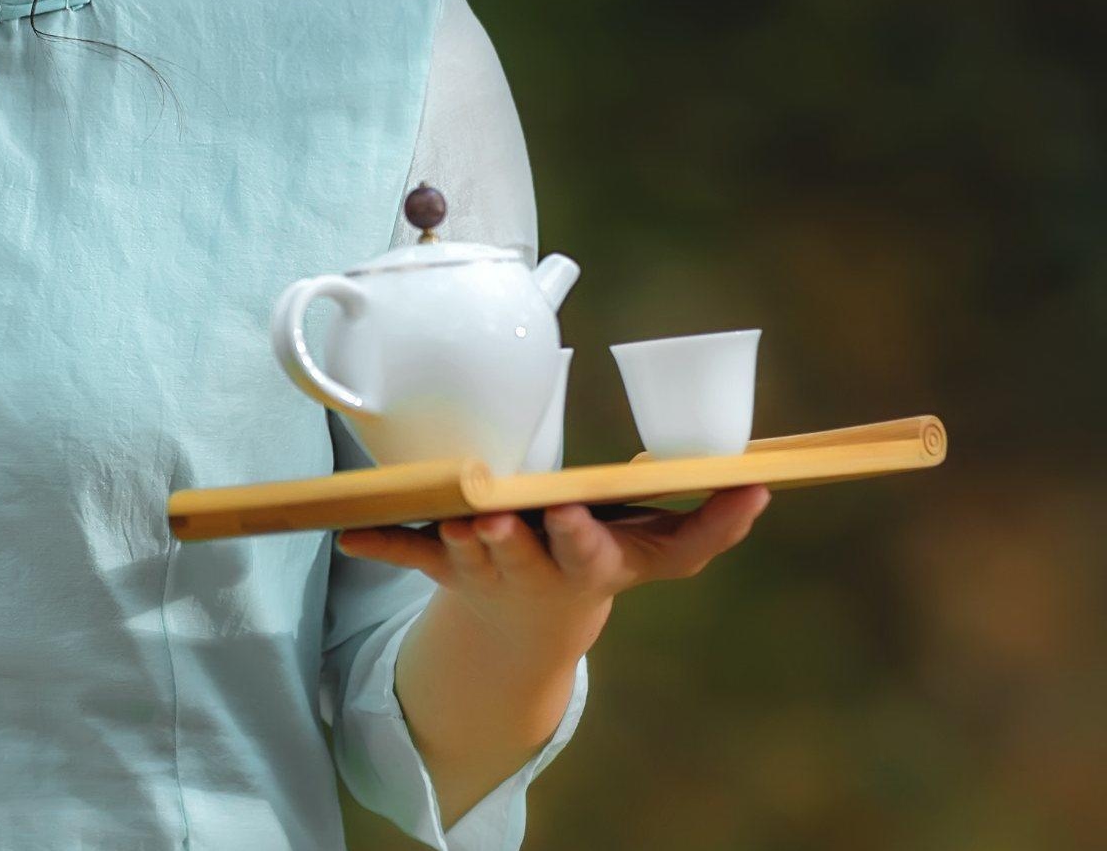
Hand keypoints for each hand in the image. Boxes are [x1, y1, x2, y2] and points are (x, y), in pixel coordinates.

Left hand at [336, 484, 772, 652]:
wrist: (534, 627)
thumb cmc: (603, 561)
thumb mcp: (660, 553)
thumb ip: (710, 522)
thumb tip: (762, 483)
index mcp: (588, 564)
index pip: (591, 555)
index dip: (581, 538)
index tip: (571, 514)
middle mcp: (536, 572)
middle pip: (521, 557)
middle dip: (509, 539)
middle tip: (495, 516)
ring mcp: (488, 572)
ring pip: (466, 555)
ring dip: (452, 536)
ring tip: (442, 511)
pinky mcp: (445, 567)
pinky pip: (407, 552)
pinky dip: (380, 540)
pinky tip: (348, 530)